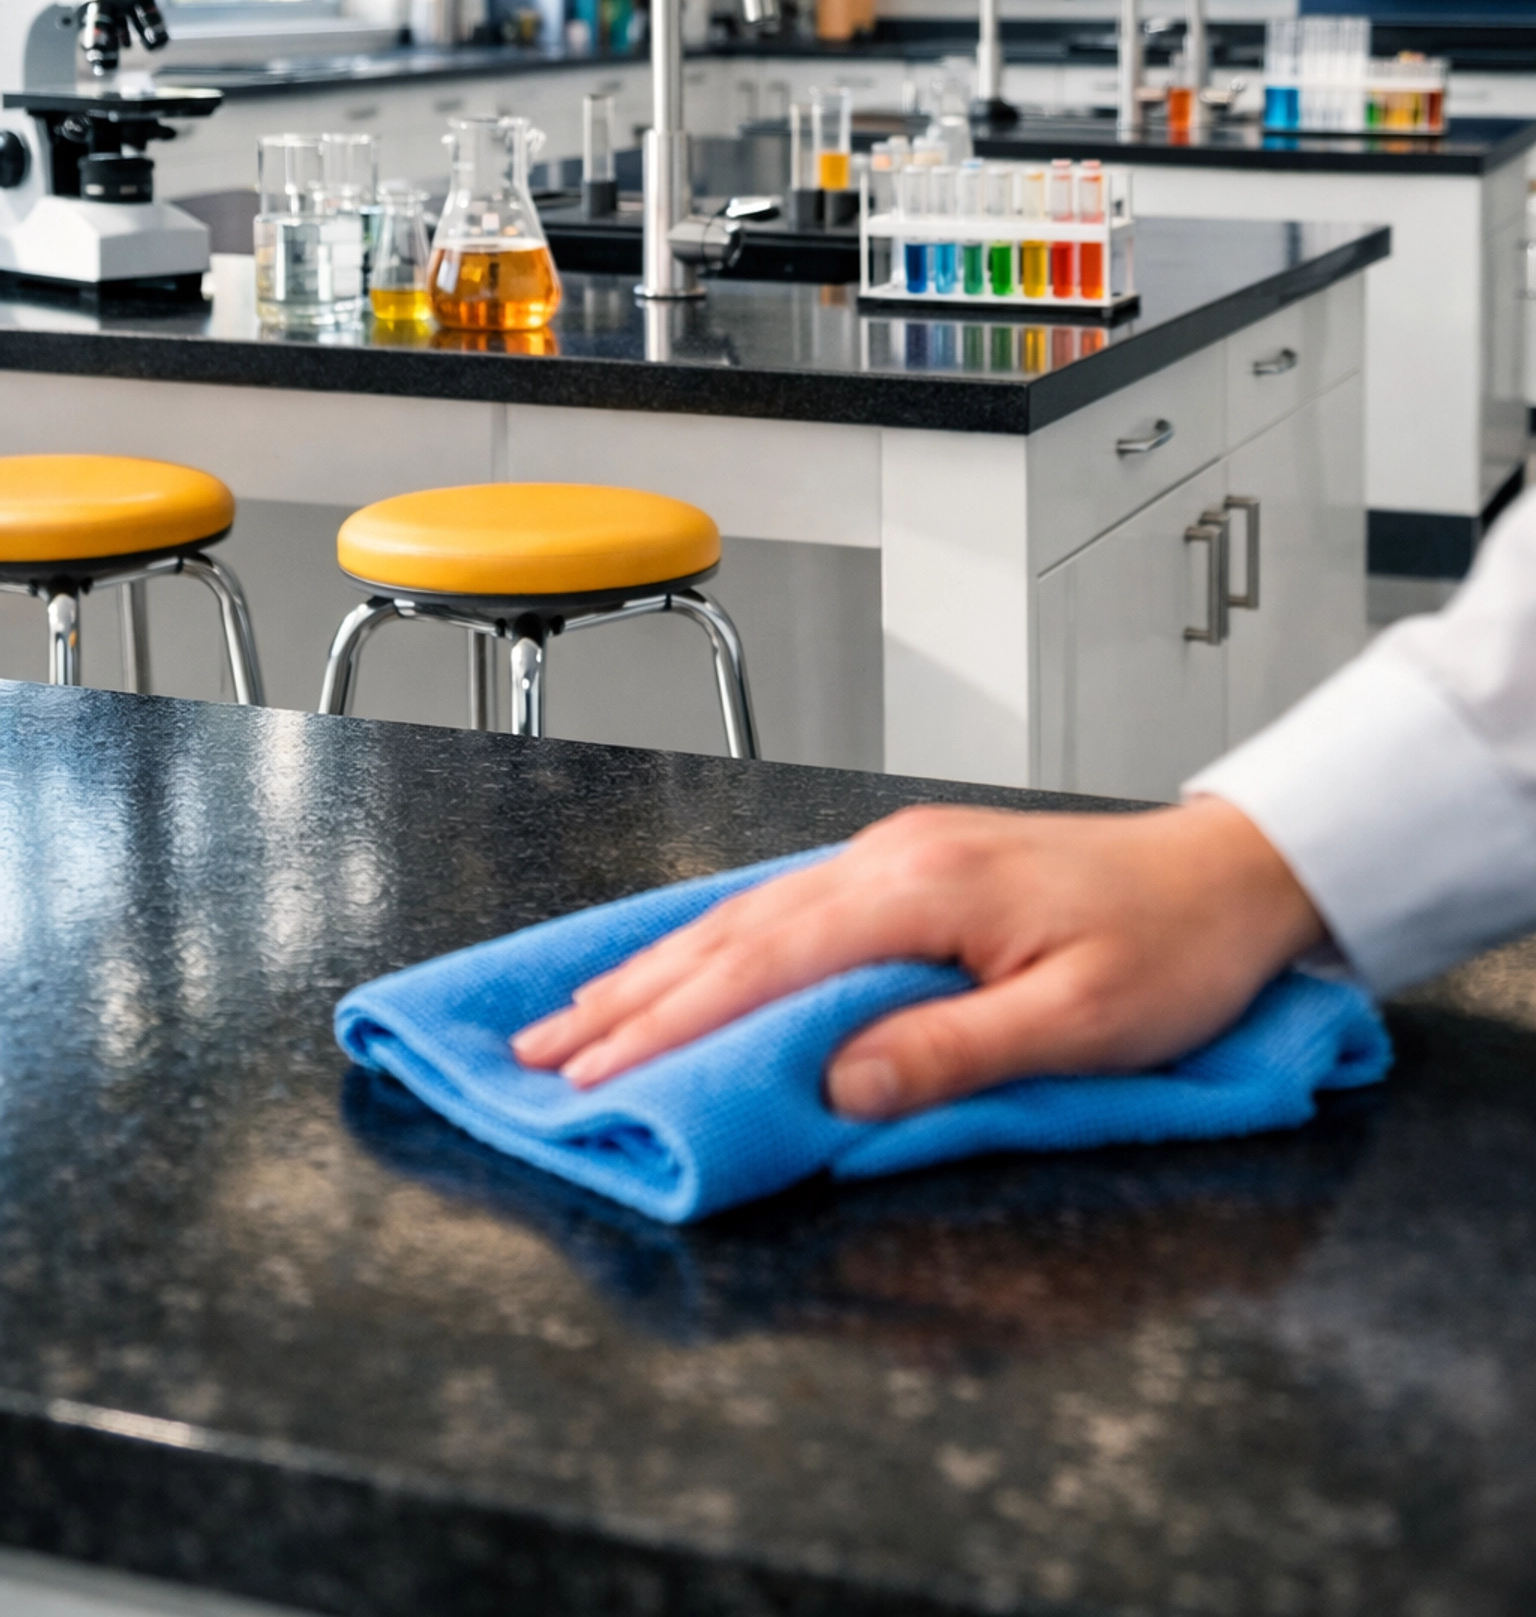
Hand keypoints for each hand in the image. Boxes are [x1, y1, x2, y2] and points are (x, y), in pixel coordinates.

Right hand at [512, 797, 1325, 1118]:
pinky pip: (788, 904)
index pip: (765, 961)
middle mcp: (892, 858)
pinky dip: (720, 942)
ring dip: (662, 966)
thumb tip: (836, 1083)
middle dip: (632, 996)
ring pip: (751, 911)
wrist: (1232, 875)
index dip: (671, 1019)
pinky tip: (686, 963)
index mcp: (921, 889)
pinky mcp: (913, 866)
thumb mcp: (1078, 1024)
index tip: (593, 1069)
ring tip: (581, 1014)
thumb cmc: (1170, 952)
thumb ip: (952, 1051)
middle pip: (735, 930)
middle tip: (544, 1053)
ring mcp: (898, 854)